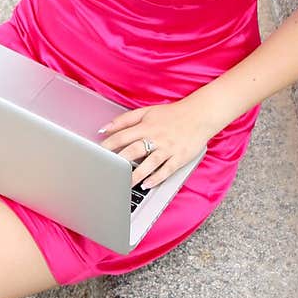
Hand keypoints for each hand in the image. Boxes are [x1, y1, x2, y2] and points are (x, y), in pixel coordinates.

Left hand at [96, 98, 212, 188]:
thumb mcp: (147, 112)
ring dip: (137, 174)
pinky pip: (167, 170)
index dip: (109, 145)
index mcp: (147, 126)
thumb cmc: (172, 114)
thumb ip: (125, 119)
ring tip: (124, 184)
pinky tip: (146, 185)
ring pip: (150, 163)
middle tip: (108, 171)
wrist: (200, 115)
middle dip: (120, 161)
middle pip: (134, 150)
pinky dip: (157, 178)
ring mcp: (169, 148)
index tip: (98, 153)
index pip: (123, 136)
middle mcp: (157, 137)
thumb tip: (104, 128)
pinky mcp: (180, 157)